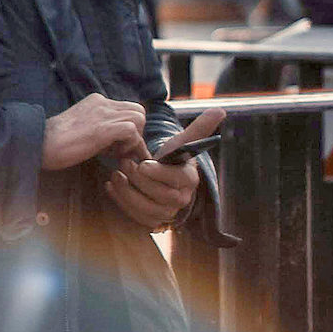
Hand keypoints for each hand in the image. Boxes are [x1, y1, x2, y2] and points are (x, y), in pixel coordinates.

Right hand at [42, 93, 148, 170]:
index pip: (127, 108)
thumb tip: (115, 141)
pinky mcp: (103, 129)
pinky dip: (129, 145)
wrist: (39, 143)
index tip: (120, 148)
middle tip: (121, 150)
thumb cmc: (55, 142)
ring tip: (116, 153)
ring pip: (139, 118)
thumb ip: (97, 127)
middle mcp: (102, 103)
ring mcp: (103, 114)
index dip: (129, 128)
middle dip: (136, 133)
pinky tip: (113, 155)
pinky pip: (132, 130)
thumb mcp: (81, 127)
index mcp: (96, 101)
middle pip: (138, 111)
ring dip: (134, 139)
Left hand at [105, 107, 224, 228]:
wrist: (161, 176)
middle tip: (124, 164)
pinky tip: (111, 186)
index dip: (159, 173)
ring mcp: (167, 213)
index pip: (177, 180)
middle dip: (139, 181)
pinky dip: (121, 202)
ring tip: (115, 175)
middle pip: (161, 196)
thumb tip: (221, 110)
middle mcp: (182, 199)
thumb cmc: (172, 158)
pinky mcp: (152, 221)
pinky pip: (135, 217)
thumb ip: (200, 128)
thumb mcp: (182, 142)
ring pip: (146, 209)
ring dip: (127, 193)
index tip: (143, 164)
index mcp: (190, 180)